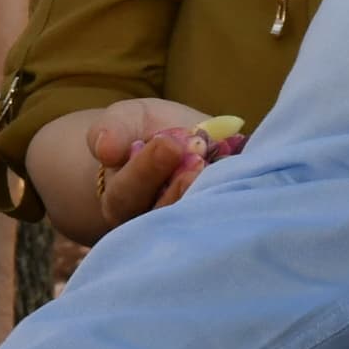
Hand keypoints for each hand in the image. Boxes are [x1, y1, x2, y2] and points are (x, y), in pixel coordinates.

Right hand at [26, 96, 233, 243]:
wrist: (173, 142)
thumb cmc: (140, 132)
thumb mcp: (124, 120)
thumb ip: (113, 130)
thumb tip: (106, 149)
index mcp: (121, 200)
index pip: (127, 194)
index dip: (146, 171)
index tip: (168, 143)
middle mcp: (149, 224)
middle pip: (161, 215)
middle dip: (178, 188)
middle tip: (197, 160)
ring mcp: (184, 228)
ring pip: (193, 225)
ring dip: (204, 197)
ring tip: (216, 169)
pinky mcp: (218, 221)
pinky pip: (223, 220)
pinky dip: (233, 200)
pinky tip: (242, 182)